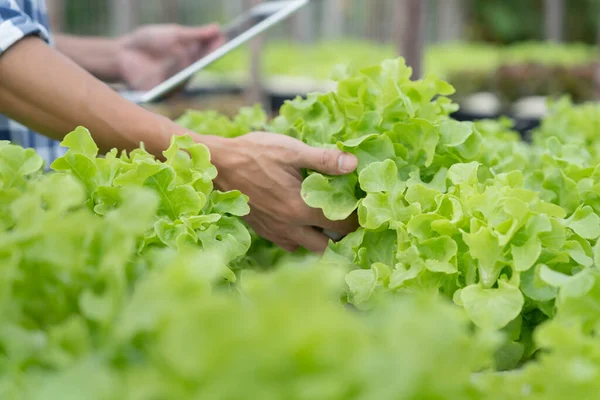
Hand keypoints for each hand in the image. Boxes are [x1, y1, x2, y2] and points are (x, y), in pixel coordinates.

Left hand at [117, 24, 224, 90]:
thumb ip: (194, 34)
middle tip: (221, 41)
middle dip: (212, 51)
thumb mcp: (173, 35)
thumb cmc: (148, 42)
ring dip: (200, 61)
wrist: (121, 54)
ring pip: (192, 71)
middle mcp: (186, 70)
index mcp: (189, 56)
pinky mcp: (168, 91)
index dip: (215, 44)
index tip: (226, 36)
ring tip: (209, 49)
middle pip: (202, 61)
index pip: (206, 50)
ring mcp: (178, 81)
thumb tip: (217, 28)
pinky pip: (177, 82)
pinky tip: (187, 60)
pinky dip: (182, 71)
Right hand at [210, 132, 358, 252]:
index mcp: (301, 208)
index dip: (356, 219)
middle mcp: (290, 227)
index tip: (362, 209)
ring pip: (307, 248)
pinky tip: (301, 220)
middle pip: (327, 246)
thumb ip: (324, 160)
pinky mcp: (264, 231)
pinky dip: (300, 238)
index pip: (341, 225)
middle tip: (348, 218)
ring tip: (326, 220)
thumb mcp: (291, 150)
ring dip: (320, 239)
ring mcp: (275, 232)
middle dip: (341, 237)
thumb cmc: (255, 154)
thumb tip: (353, 164)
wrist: (218, 164)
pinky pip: (289, 244)